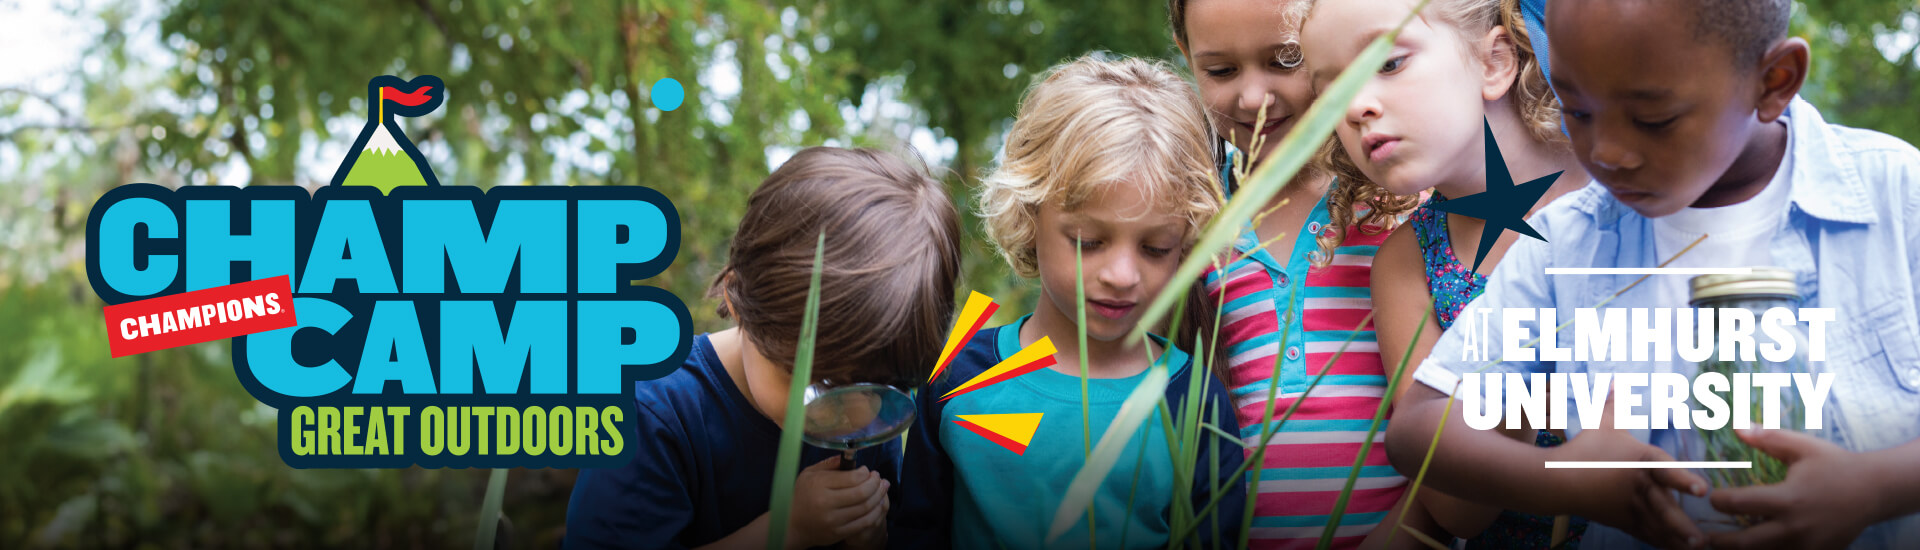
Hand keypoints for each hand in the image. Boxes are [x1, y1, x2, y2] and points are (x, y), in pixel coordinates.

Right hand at [787, 455, 889, 548]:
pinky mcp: (838, 533)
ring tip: (883, 488)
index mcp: (819, 485)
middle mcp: (826, 503)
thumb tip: (850, 456)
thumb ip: (829, 464)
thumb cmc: (801, 496)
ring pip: (866, 508)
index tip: (867, 470)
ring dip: (879, 496)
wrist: (791, 525)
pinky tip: (878, 504)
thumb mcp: (809, 474)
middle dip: (876, 483)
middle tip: (879, 478)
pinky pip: (864, 523)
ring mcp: (833, 520)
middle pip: (862, 493)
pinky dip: (875, 512)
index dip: (865, 473)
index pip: (852, 478)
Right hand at [1551, 398, 1709, 549]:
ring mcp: (1629, 504)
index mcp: (1639, 458)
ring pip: (1657, 523)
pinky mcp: (1622, 520)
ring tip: (1698, 547)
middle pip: (1662, 504)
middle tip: (1701, 539)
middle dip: (1681, 522)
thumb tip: (1615, 379)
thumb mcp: (1600, 425)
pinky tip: (1678, 549)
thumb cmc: (1583, 449)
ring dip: (1677, 536)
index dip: (1684, 479)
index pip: (1665, 468)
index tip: (1702, 490)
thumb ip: (1613, 405)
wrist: (1555, 480)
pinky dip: (1661, 541)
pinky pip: (1646, 532)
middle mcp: (1637, 483)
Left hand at [1705, 429, 1877, 548]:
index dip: (1718, 501)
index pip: (1739, 504)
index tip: (1711, 497)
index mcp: (1789, 498)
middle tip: (1705, 536)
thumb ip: (1767, 438)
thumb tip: (1735, 426)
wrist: (1876, 491)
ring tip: (1724, 545)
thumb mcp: (1802, 447)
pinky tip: (1756, 545)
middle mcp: (1796, 527)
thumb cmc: (1835, 465)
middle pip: (1746, 543)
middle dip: (1721, 541)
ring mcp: (1807, 545)